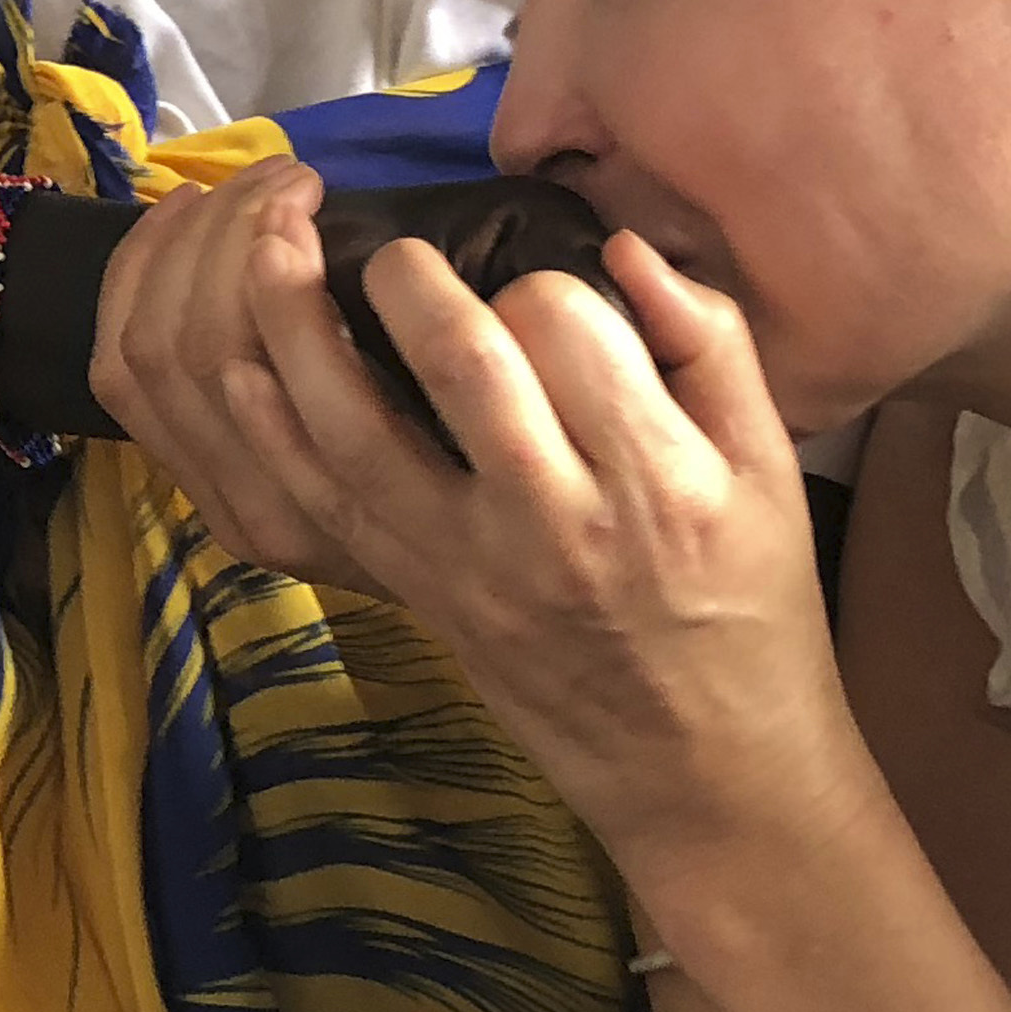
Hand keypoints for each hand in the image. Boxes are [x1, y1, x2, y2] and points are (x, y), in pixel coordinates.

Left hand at [98, 168, 862, 879]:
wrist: (701, 766)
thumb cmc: (750, 603)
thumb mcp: (770, 470)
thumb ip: (709, 343)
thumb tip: (620, 245)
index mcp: (653, 479)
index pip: (565, 334)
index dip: (529, 278)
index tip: (526, 274)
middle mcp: (550, 523)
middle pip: (458, 369)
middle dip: (406, 280)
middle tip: (391, 245)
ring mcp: (465, 566)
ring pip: (354, 431)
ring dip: (297, 330)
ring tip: (273, 248)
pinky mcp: (414, 594)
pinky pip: (320, 502)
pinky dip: (268, 427)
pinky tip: (240, 361)